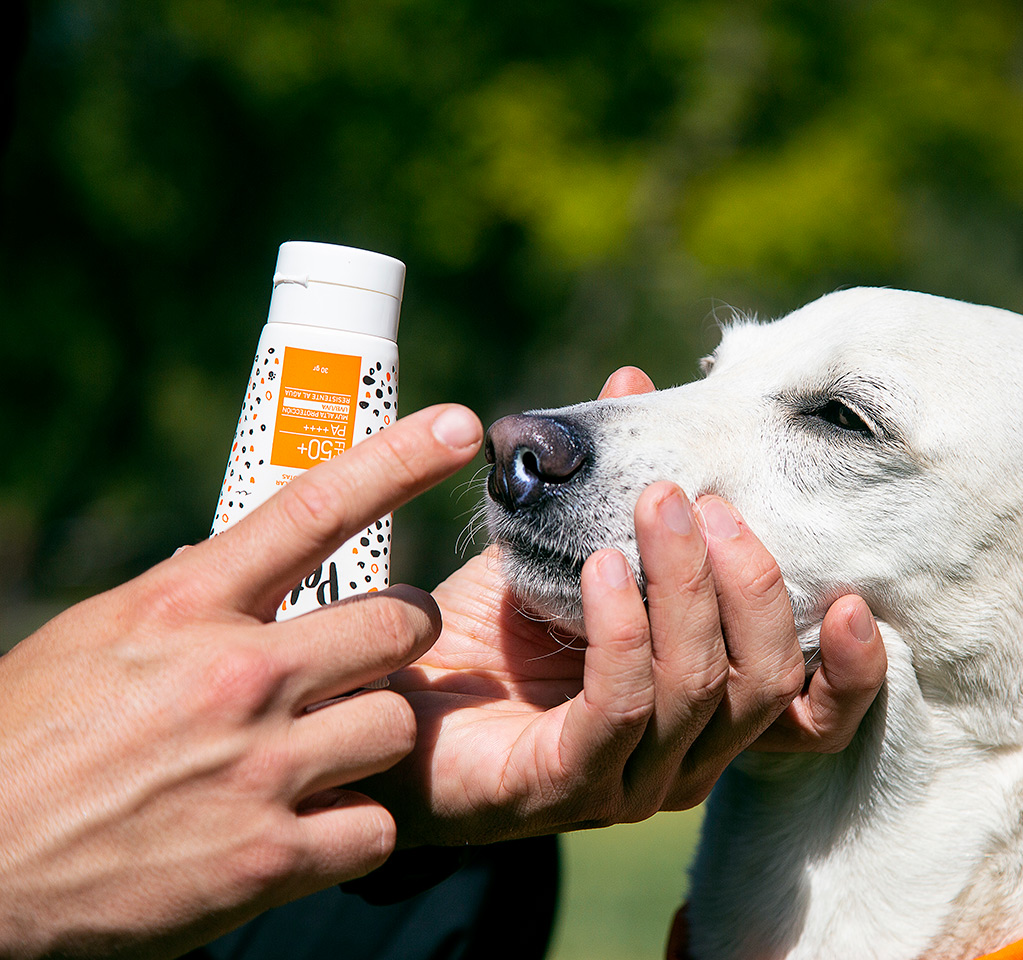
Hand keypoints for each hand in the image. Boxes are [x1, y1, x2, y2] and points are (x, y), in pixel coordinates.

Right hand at [0, 404, 483, 959]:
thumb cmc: (27, 744)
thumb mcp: (99, 639)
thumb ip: (194, 605)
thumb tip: (266, 568)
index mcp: (183, 606)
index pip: (314, 508)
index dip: (398, 459)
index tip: (459, 427)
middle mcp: (234, 676)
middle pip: (400, 624)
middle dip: (398, 638)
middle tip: (362, 661)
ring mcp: (256, 769)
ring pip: (397, 725)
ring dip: (368, 740)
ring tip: (314, 757)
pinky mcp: (266, 859)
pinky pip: (375, 827)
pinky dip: (350, 831)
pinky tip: (304, 828)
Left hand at [369, 369, 887, 846]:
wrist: (373, 699)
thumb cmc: (484, 634)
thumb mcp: (563, 548)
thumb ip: (611, 485)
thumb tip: (635, 383)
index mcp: (702, 713)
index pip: (809, 716)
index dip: (851, 671)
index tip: (858, 592)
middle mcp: (682, 759)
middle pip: (764, 684)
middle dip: (751, 584)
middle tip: (706, 501)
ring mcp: (625, 782)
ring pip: (699, 689)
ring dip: (685, 585)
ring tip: (656, 506)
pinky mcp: (560, 785)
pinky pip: (619, 707)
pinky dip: (622, 629)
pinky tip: (597, 567)